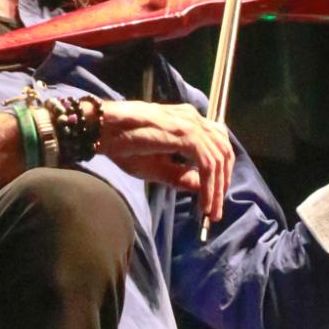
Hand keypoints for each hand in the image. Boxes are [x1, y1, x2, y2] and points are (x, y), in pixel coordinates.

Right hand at [99, 100, 234, 223]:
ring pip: (218, 159)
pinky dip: (209, 186)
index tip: (215, 195)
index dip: (220, 171)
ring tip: (211, 210)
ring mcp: (191, 124)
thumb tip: (201, 187)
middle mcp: (193, 118)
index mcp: (188, 120)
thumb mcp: (156, 167)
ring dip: (217, 188)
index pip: (216, 144)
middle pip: (224, 150)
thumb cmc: (124, 145)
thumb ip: (179, 175)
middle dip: (223, 182)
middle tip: (216, 208)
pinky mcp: (186, 134)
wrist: (104, 129)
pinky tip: (203, 203)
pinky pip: (206, 164)